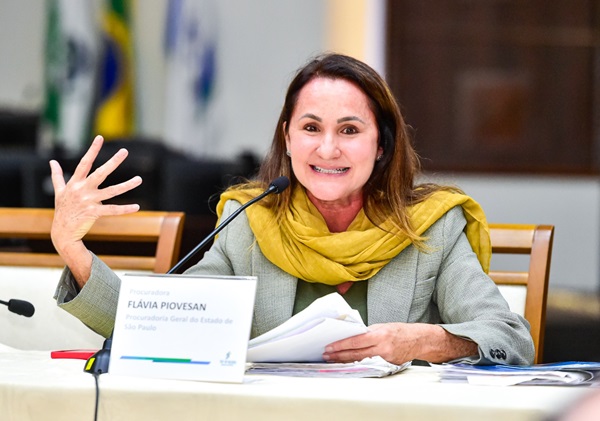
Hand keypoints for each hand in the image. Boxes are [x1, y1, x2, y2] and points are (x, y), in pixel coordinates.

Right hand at [49, 135, 142, 283]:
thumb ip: (57, 176)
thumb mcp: (59, 191)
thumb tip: (51, 162)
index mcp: (75, 183)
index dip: (92, 150)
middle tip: (124, 151)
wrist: (62, 232)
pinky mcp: (94, 213)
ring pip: (111, 191)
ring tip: (139, 179)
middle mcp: (82, 190)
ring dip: (127, 185)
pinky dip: (125, 209)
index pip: (85, 162)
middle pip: (100, 173)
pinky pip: (112, 210)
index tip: (100, 137)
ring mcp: (89, 201)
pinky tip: (137, 207)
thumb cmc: (62, 209)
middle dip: (113, 162)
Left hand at [322, 322, 477, 364]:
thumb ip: (368, 332)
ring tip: (333, 360)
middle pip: (356, 353)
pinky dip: (359, 363)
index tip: (329, 347)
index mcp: (380, 334)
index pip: (356, 340)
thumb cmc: (401, 331)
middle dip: (339, 355)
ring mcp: (385, 357)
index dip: (341, 345)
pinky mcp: (388, 364)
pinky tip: (349, 363)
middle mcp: (382, 346)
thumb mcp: (383, 326)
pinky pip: (370, 364)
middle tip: (327, 355)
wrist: (421, 340)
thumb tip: (352, 335)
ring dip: (346, 360)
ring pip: (361, 360)